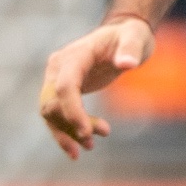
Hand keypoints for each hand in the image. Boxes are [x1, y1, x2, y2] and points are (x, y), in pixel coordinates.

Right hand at [38, 15, 154, 157]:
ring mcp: (55, 78)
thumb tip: (127, 64)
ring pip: (50, 113)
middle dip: (72, 125)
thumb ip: (131, 48)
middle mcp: (58, 66)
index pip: (64, 86)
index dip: (72, 111)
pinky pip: (55, 115)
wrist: (121, 36)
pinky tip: (77, 149)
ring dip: (67, 133)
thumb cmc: (130, 36)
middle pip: (52, 103)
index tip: (87, 133)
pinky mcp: (60, 90)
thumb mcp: (136, 38)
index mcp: (74, 55)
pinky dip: (63, 132)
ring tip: (91, 146)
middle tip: (100, 137)